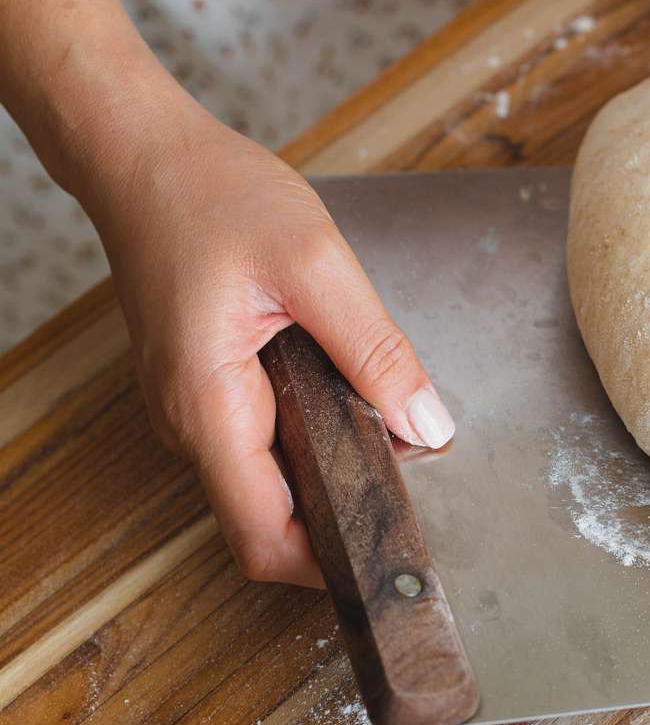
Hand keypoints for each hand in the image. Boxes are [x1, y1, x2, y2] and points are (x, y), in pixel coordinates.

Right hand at [78, 90, 454, 585]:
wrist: (146, 157)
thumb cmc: (214, 196)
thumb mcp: (316, 264)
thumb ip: (376, 350)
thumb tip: (428, 425)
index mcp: (209, 405)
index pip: (263, 538)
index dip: (327, 567)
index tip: (393, 554)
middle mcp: (192, 423)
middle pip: (270, 520)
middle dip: (343, 517)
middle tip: (416, 485)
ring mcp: (196, 408)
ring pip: (269, 481)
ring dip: (331, 474)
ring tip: (393, 433)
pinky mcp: (209, 387)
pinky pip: (263, 440)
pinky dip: (313, 438)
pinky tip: (352, 399)